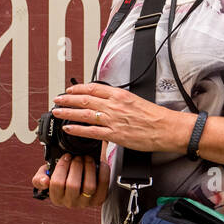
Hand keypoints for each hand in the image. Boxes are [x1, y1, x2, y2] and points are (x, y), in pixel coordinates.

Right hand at [31, 151, 110, 207]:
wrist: (78, 180)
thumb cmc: (62, 176)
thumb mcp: (47, 176)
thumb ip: (40, 178)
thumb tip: (45, 181)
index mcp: (56, 197)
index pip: (56, 183)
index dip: (62, 167)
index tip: (66, 156)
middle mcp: (71, 203)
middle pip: (73, 185)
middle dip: (76, 166)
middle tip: (77, 156)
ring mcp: (86, 202)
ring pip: (89, 186)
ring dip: (89, 168)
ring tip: (87, 158)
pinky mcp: (99, 199)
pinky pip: (103, 185)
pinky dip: (102, 172)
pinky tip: (99, 163)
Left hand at [52, 82, 191, 154]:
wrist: (166, 128)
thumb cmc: (154, 116)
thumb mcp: (135, 100)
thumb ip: (119, 100)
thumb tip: (107, 101)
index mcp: (119, 95)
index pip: (93, 88)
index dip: (78, 89)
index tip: (69, 90)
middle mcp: (114, 105)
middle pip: (85, 100)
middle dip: (67, 99)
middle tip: (57, 99)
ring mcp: (113, 120)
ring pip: (84, 114)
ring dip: (68, 112)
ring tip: (57, 112)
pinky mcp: (115, 135)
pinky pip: (91, 132)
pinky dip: (78, 129)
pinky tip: (69, 128)